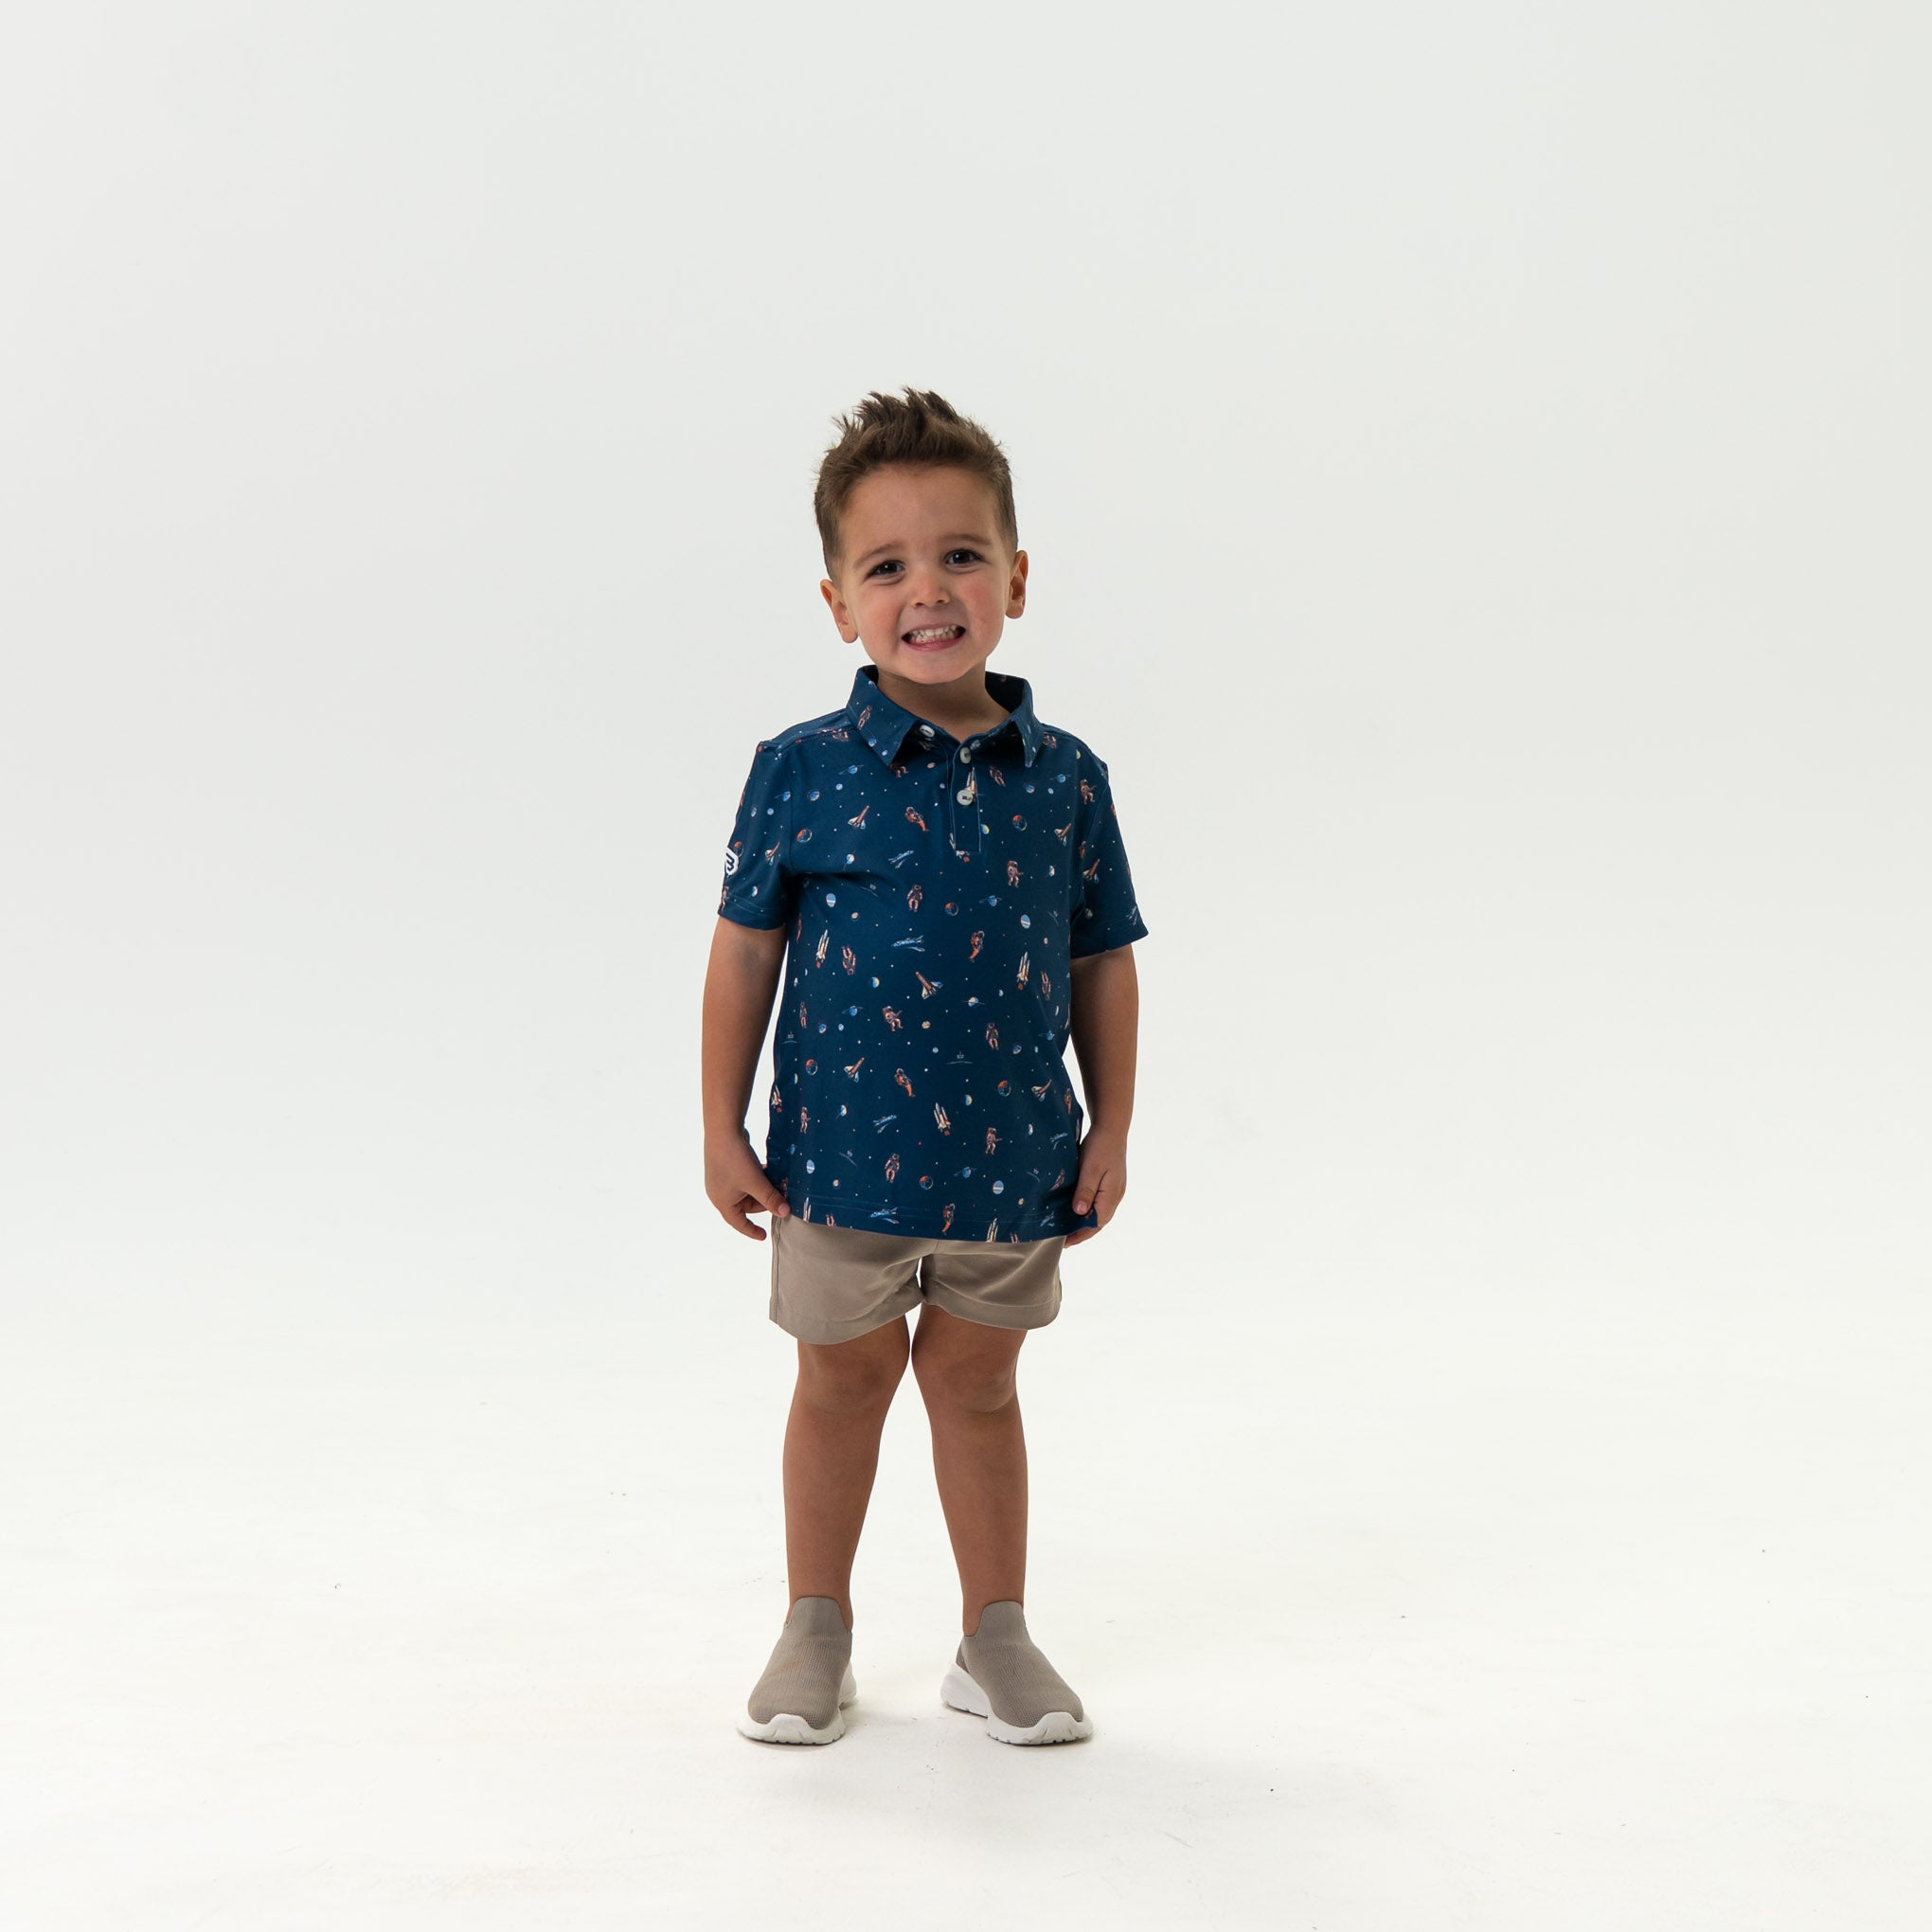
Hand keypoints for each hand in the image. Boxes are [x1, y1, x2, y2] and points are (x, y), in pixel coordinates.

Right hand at [705, 1128, 791, 1238]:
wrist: (723, 1130)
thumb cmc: (735, 1160)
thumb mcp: (756, 1182)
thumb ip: (771, 1199)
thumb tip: (785, 1213)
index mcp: (723, 1202)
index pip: (738, 1223)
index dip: (751, 1231)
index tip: (763, 1235)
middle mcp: (720, 1192)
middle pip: (746, 1205)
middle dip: (764, 1202)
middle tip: (782, 1197)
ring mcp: (723, 1179)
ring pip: (747, 1190)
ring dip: (763, 1188)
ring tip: (778, 1183)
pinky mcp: (727, 1166)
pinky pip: (746, 1178)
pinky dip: (757, 1177)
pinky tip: (770, 1170)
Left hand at [1063, 1126, 1126, 1246]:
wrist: (1111, 1127)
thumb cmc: (1100, 1146)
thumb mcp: (1090, 1168)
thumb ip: (1086, 1191)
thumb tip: (1079, 1213)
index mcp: (1111, 1195)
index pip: (1096, 1224)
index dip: (1081, 1235)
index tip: (1065, 1242)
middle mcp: (1115, 1196)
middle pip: (1098, 1222)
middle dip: (1082, 1233)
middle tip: (1064, 1241)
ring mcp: (1114, 1190)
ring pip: (1099, 1213)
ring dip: (1085, 1223)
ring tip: (1068, 1229)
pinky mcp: (1110, 1183)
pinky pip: (1099, 1203)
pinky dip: (1088, 1211)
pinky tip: (1077, 1210)